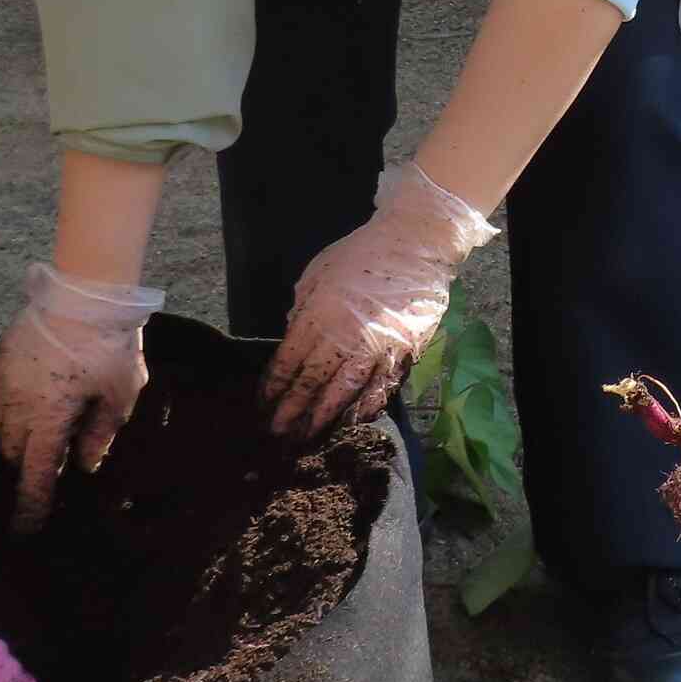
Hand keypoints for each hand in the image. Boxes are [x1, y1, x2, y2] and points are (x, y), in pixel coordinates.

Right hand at [0, 261, 164, 533]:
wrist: (84, 293)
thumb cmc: (111, 347)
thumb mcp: (120, 395)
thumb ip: (101, 433)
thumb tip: (86, 463)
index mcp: (49, 419)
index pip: (35, 474)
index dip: (32, 504)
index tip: (26, 528)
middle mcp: (18, 406)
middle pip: (12, 454)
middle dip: (26, 467)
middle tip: (46, 471)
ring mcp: (3, 381)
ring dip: (15, 441)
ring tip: (40, 437)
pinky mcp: (0, 359)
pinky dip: (9, 411)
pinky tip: (30, 404)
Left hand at [262, 160, 496, 441]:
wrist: (416, 245)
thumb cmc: (361, 254)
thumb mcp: (317, 274)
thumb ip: (303, 310)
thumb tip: (295, 337)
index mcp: (319, 317)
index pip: (289, 364)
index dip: (274, 389)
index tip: (264, 407)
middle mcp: (347, 340)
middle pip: (314, 386)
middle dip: (294, 413)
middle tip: (279, 436)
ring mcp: (379, 350)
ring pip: (349, 395)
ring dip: (328, 419)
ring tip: (312, 436)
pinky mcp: (405, 353)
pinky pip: (383, 387)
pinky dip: (367, 406)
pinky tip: (355, 418)